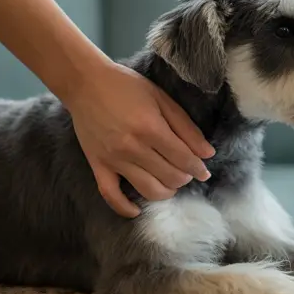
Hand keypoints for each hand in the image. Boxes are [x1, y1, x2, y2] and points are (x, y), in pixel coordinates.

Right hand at [64, 61, 215, 216]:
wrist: (85, 83)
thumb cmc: (126, 86)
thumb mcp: (162, 99)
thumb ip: (186, 127)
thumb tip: (207, 153)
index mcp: (151, 128)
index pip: (184, 159)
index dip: (199, 168)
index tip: (204, 171)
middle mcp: (132, 147)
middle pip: (170, 177)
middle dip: (185, 178)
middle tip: (186, 171)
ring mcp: (113, 159)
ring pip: (148, 190)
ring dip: (166, 192)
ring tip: (170, 183)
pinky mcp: (98, 165)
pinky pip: (110, 195)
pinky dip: (125, 208)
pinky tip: (137, 210)